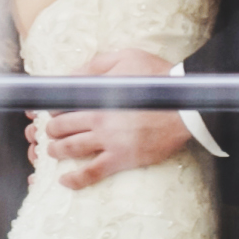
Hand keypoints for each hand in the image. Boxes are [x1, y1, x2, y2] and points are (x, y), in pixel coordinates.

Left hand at [27, 46, 192, 189]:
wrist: (186, 106)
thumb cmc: (158, 78)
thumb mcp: (127, 58)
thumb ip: (96, 65)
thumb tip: (72, 77)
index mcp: (97, 94)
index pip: (63, 103)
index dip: (54, 108)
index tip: (54, 111)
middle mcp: (98, 118)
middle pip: (61, 127)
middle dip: (51, 130)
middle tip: (51, 132)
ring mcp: (109, 140)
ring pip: (71, 148)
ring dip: (56, 151)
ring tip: (52, 151)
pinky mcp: (122, 158)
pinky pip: (92, 173)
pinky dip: (75, 179)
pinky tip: (64, 180)